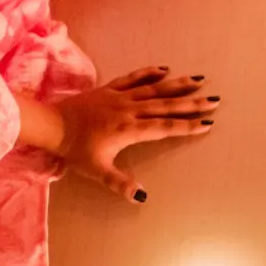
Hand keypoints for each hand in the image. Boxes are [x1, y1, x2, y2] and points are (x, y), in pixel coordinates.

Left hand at [55, 67, 217, 200]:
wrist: (52, 124)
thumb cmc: (75, 149)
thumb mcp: (97, 170)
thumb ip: (119, 183)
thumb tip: (141, 196)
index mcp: (128, 130)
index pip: (164, 128)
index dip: (186, 126)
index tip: (206, 124)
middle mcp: (129, 110)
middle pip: (165, 106)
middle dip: (191, 104)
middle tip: (214, 100)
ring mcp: (120, 97)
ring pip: (154, 89)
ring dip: (177, 85)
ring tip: (198, 81)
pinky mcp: (110, 89)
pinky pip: (134, 78)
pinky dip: (150, 73)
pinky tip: (165, 70)